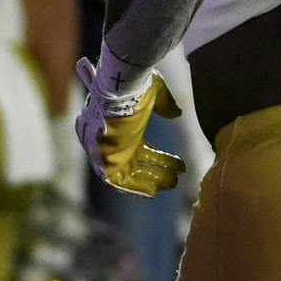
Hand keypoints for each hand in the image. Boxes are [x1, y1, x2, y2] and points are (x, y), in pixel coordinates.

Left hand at [73, 58, 185, 196]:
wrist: (118, 89)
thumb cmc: (135, 89)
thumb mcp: (155, 95)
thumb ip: (165, 104)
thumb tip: (176, 113)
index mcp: (121, 127)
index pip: (139, 149)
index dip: (158, 159)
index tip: (178, 165)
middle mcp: (112, 141)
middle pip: (136, 163)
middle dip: (158, 171)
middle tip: (178, 177)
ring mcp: (106, 152)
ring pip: (130, 173)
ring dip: (150, 180)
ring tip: (172, 183)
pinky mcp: (102, 161)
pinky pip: (117, 181)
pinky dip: (134, 187)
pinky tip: (154, 191)